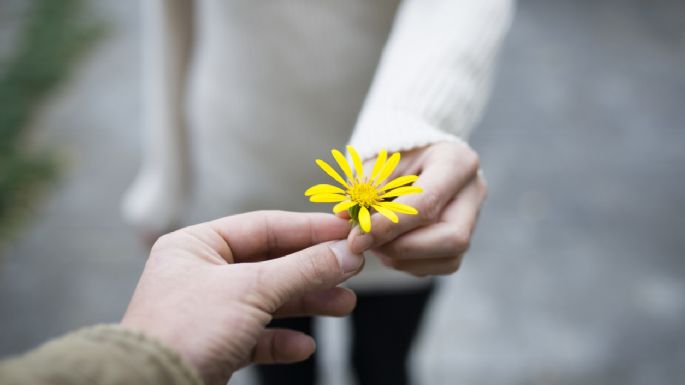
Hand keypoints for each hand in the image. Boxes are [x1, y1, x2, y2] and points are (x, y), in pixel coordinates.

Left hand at [121, 211, 363, 384]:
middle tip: (351, 269)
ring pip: (268, 300)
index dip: (309, 229)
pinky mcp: (214, 345)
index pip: (264, 226)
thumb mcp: (251, 290)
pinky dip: (281, 340)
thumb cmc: (184, 332)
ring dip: (306, 303)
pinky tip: (303, 346)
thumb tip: (347, 252)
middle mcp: (201, 274)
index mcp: (197, 245)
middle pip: (270, 263)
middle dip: (313, 270)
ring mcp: (208, 310)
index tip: (346, 232)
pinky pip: (255, 336)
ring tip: (344, 304)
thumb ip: (302, 269)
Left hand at [348, 141, 486, 275]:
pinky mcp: (461, 241)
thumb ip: (366, 187)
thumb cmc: (398, 155)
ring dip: (402, 258)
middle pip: (452, 238)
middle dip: (403, 248)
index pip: (427, 203)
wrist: (418, 156)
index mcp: (457, 162)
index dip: (389, 225)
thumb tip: (346, 217)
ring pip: (448, 259)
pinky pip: (438, 265)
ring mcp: (473, 219)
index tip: (356, 237)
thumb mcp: (380, 160)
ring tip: (373, 241)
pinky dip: (407, 262)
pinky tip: (387, 245)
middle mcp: (473, 193)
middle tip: (365, 243)